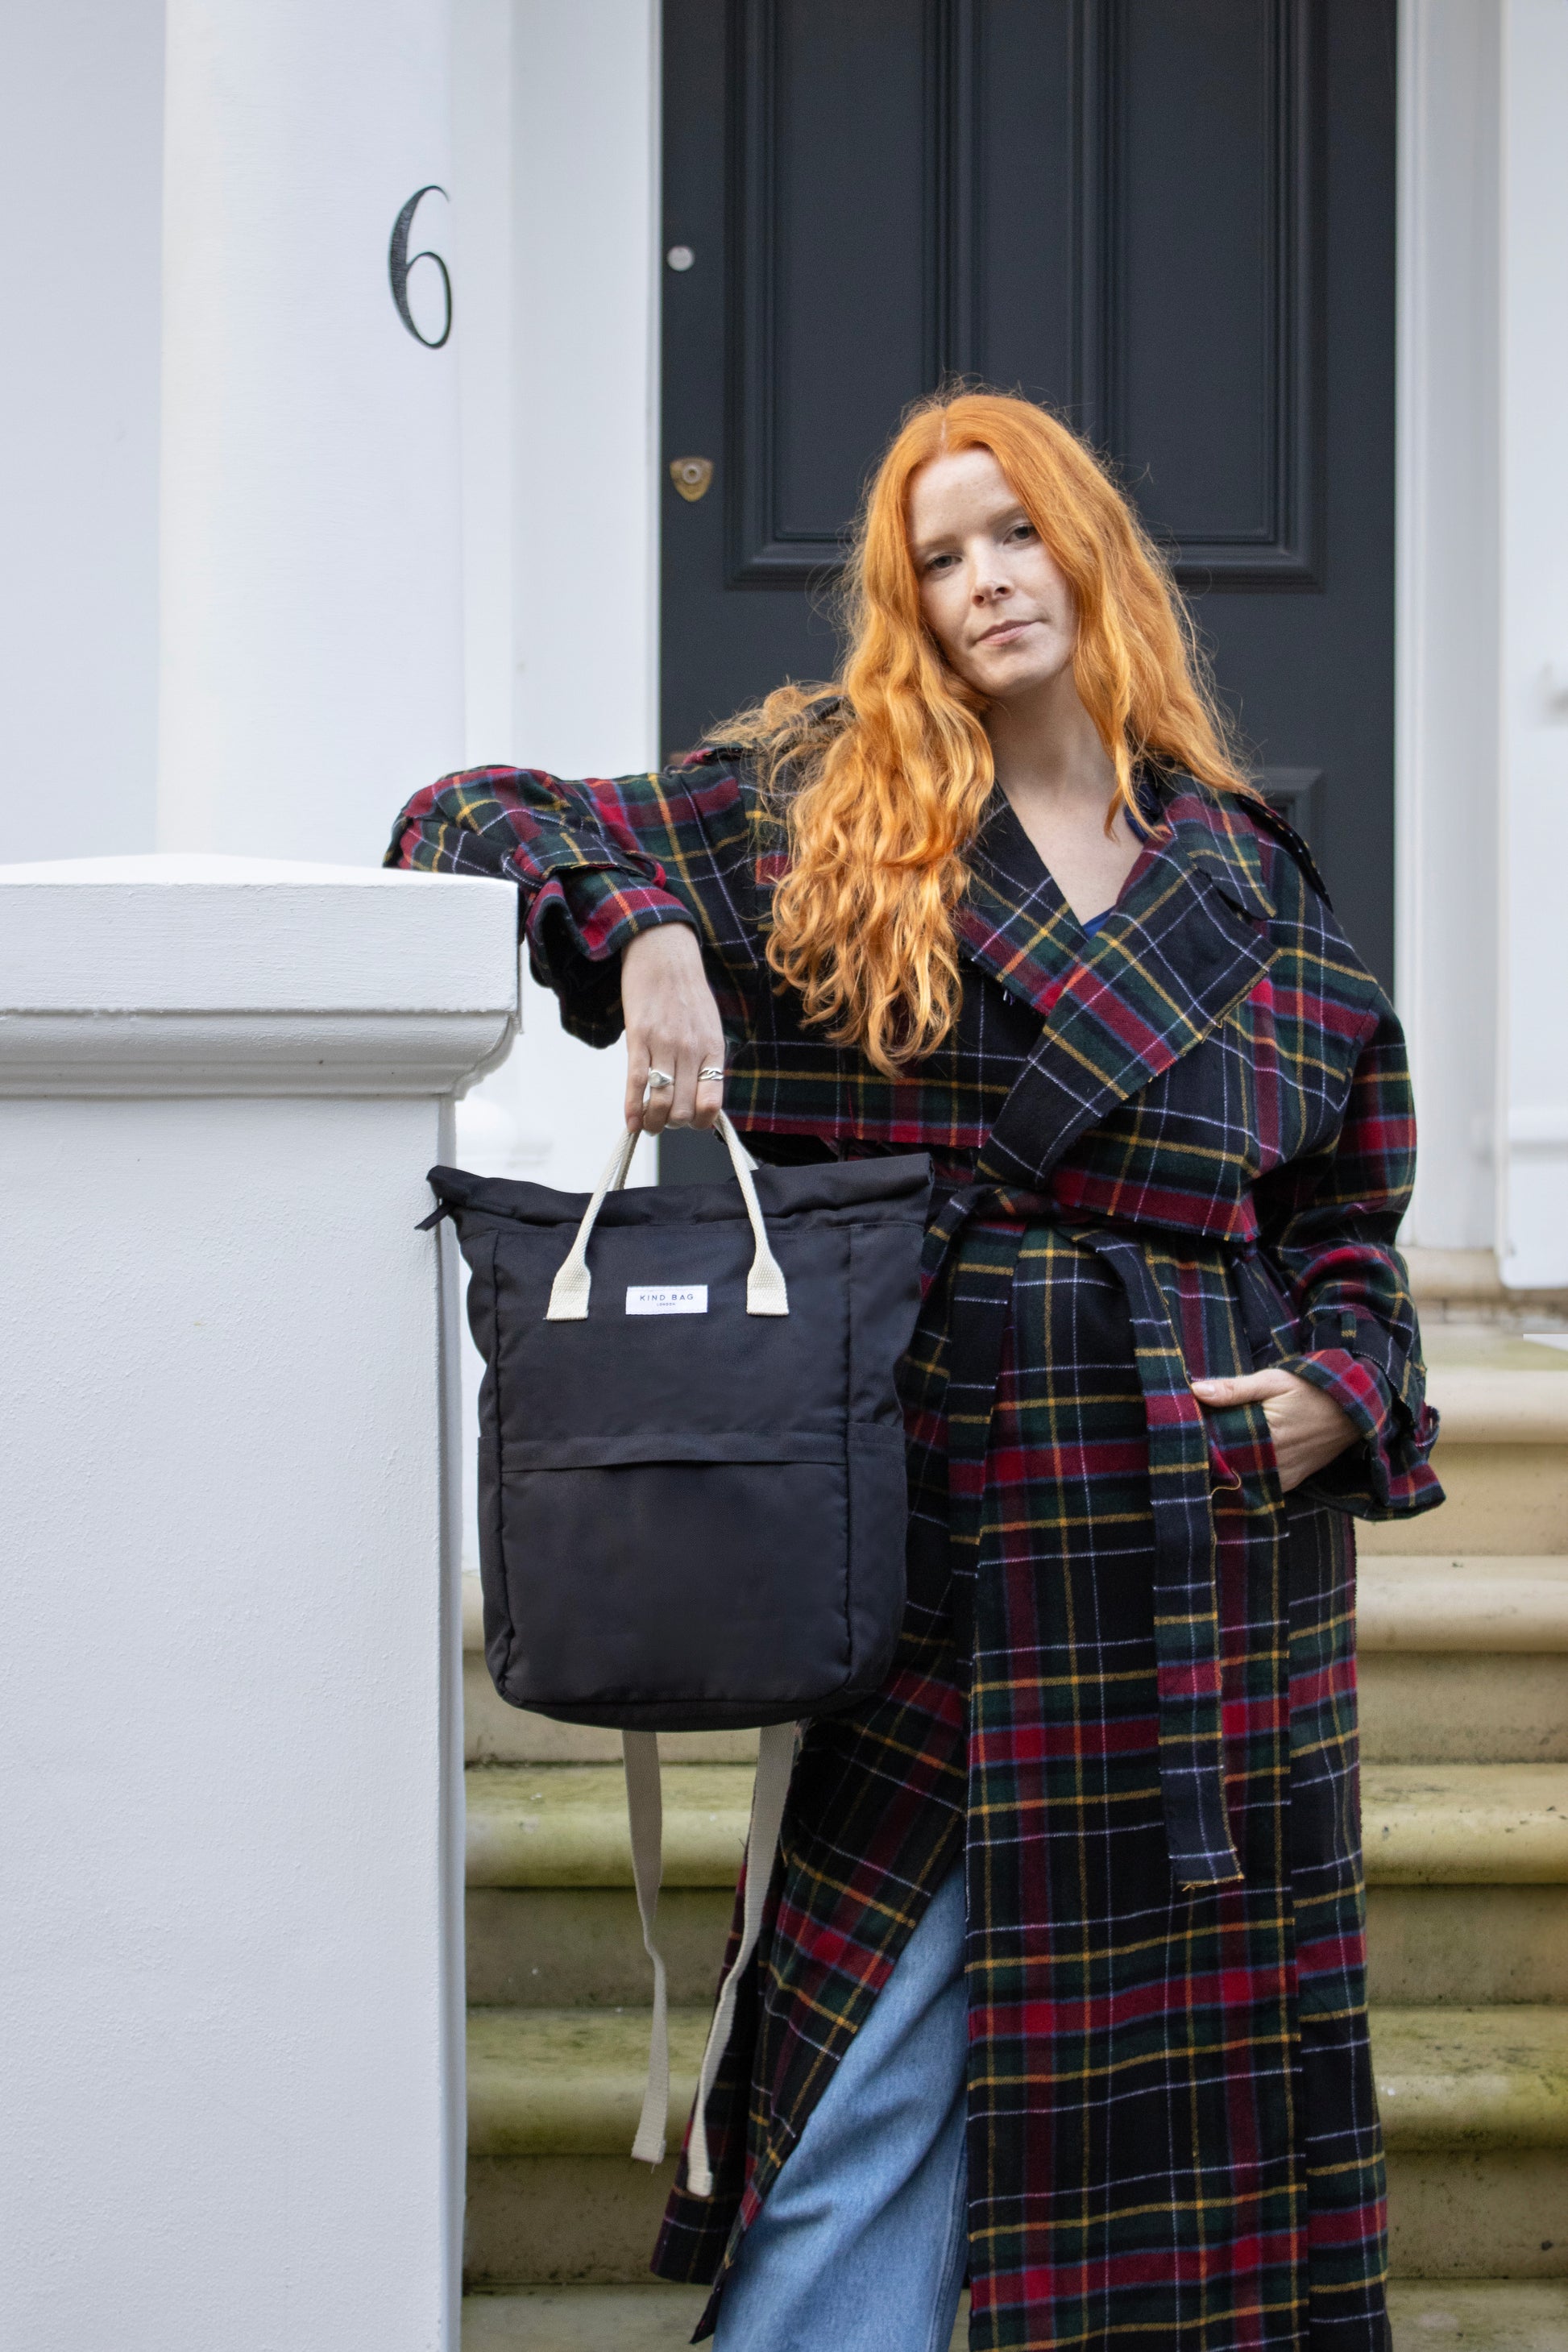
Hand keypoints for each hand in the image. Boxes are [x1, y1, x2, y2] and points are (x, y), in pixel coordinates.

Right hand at [620, 925, 726, 1135]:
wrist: (665, 953)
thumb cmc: (687, 991)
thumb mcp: (709, 1026)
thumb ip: (706, 1059)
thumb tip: (701, 1097)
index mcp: (712, 1048)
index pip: (711, 1103)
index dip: (699, 1122)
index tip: (690, 1122)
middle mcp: (691, 1050)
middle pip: (683, 1109)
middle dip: (673, 1125)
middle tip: (664, 1121)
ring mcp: (664, 1044)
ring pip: (661, 1101)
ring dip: (653, 1123)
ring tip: (648, 1125)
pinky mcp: (638, 1037)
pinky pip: (636, 1082)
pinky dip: (632, 1108)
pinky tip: (631, 1123)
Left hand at [1189, 1366, 1357, 1493]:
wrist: (1355, 1408)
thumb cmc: (1311, 1389)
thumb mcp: (1273, 1381)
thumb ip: (1235, 1388)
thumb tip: (1196, 1390)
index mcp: (1266, 1435)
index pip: (1220, 1448)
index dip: (1199, 1445)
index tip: (1182, 1438)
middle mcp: (1275, 1461)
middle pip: (1230, 1467)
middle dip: (1209, 1461)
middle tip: (1186, 1451)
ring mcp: (1285, 1475)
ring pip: (1245, 1481)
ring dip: (1228, 1473)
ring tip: (1205, 1462)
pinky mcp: (1294, 1480)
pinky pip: (1264, 1487)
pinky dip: (1249, 1481)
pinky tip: (1233, 1472)